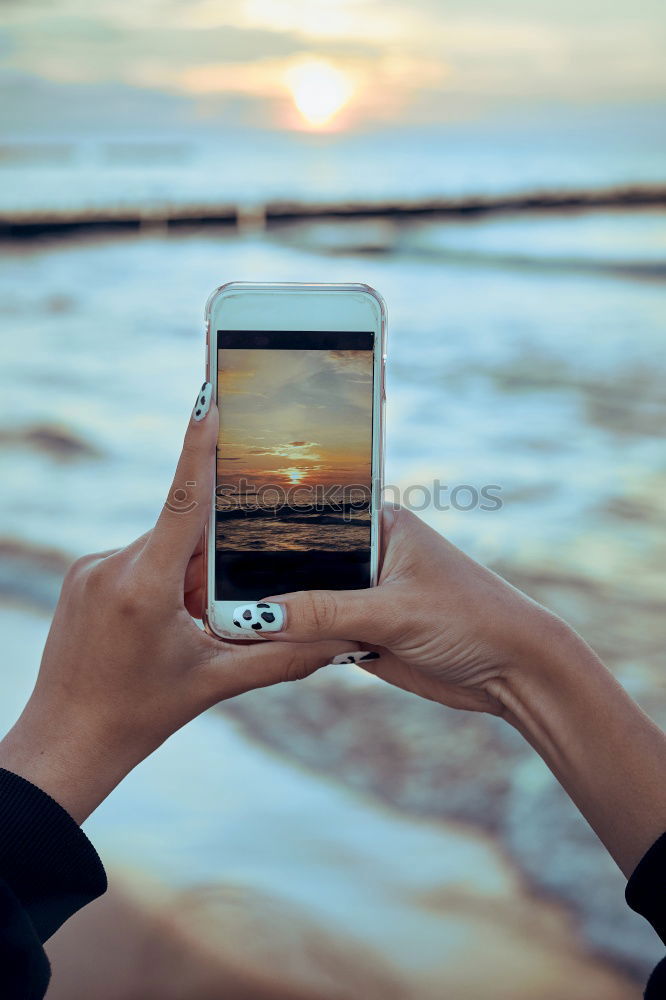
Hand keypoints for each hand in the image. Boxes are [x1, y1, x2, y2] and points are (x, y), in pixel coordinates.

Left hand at [0, 383, 346, 822]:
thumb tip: (339, 639)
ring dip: (186, 577)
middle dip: (213, 562)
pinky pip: (138, 561)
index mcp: (145, 586)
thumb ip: (282, 656)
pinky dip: (162, 582)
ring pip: (162, 548)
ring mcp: (90, 569)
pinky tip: (163, 629)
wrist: (66, 740)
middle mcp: (111, 565)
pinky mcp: (82, 577)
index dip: (202, 446)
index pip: (184, 499)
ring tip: (186, 632)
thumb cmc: (140, 715)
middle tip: (216, 612)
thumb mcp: (217, 685)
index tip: (212, 398)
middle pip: (183, 533)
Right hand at [234, 505, 567, 716]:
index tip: (219, 544)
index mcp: (380, 524)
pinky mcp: (365, 632)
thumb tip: (259, 616)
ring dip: (278, 616)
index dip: (266, 532)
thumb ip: (325, 612)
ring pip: (305, 601)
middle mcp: (368, 553)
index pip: (311, 518)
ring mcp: (365, 594)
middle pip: (301, 562)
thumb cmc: (471, 619)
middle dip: (264, 580)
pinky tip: (259, 646)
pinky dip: (296, 642)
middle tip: (208, 590)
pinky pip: (318, 634)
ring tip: (223, 620)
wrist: (515, 673)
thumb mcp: (394, 613)